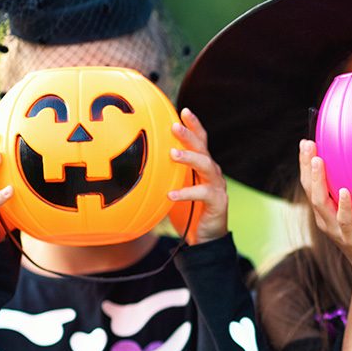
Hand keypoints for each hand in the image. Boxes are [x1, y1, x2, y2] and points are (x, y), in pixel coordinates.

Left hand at [167, 108, 228, 243]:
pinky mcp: (218, 201)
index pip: (200, 140)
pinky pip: (202, 193)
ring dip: (189, 158)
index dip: (193, 125)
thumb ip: (163, 175)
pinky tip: (170, 195)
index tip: (182, 111)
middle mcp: (212, 172)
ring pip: (206, 165)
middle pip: (203, 148)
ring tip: (172, 155)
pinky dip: (185, 192)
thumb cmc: (187, 211)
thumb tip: (134, 163)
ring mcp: (217, 186)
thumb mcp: (173, 188)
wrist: (204, 239)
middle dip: (189, 135)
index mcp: (202, 166)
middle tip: (174, 127)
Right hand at [299, 139, 351, 276]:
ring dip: (318, 180)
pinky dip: (343, 205)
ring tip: (317, 160)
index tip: (306, 142)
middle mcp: (325, 219)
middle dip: (306, 165)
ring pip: (321, 202)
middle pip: (310, 189)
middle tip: (306, 143)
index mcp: (325, 212)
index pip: (310, 185)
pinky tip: (344, 191)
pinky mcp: (350, 237)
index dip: (305, 164)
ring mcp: (336, 229)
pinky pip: (344, 220)